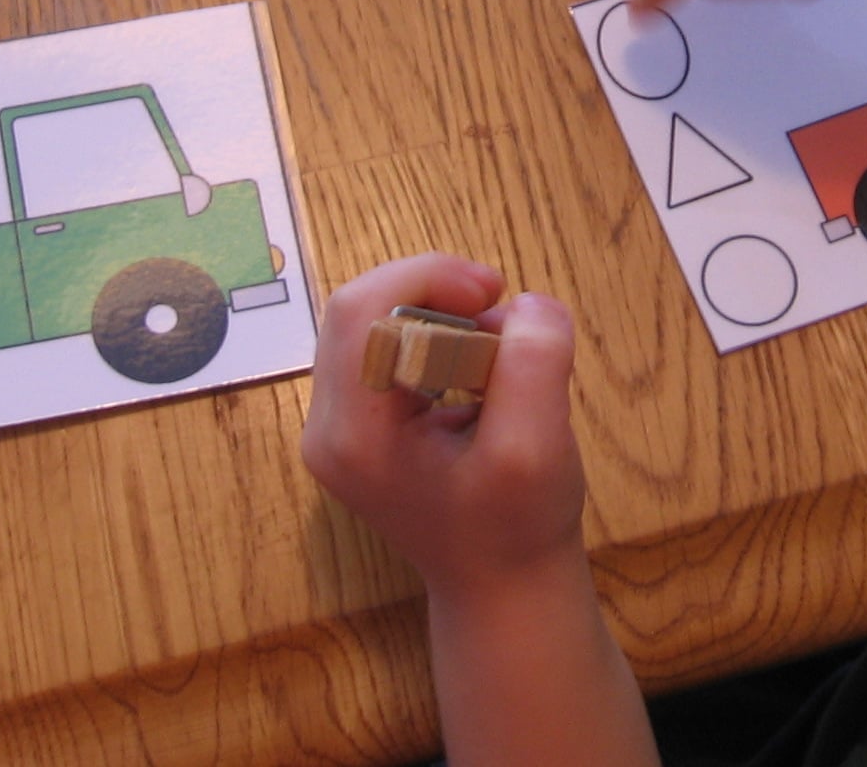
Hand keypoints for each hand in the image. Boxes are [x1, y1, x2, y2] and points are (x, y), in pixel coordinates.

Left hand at [300, 254, 586, 600]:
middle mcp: (330, 428)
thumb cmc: (517, 529)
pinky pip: (390, 350)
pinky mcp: (365, 426)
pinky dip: (440, 340)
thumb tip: (525, 306)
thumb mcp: (536, 448)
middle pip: (360, 310)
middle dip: (434, 292)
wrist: (503, 588)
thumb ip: (532, 365)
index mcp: (353, 435)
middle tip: (497, 309)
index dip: (425, 277)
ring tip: (498, 351)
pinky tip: (481, 373)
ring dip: (441, 316)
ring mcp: (342, 428)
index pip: (359, 310)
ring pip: (376, 324)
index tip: (493, 293)